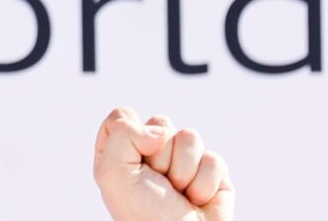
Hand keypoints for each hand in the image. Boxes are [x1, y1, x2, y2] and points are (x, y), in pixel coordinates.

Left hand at [95, 108, 233, 220]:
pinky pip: (214, 159)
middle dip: (160, 156)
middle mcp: (152, 152)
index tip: (132, 164)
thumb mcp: (113, 173)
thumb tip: (160, 129)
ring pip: (190, 137)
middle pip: (161, 123)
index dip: (130, 135)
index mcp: (121, 150)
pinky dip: (205, 183)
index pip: (123, 116)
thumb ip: (121, 134)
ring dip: (183, 170)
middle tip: (158, 183)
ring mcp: (184, 160)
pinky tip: (197, 199)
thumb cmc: (142, 212)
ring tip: (178, 193)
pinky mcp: (212, 172)